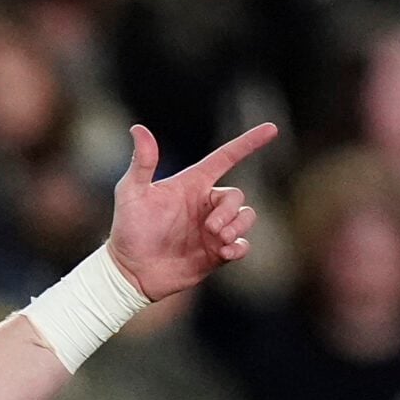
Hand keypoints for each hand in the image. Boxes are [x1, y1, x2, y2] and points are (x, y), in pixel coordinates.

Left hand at [104, 122, 277, 301]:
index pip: (225, 158)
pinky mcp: (216, 253)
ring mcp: (213, 229)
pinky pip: (243, 245)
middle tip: (211, 227)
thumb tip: (138, 128)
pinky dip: (240, 247)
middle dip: (229, 210)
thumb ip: (142, 163)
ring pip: (245, 217)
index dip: (248, 143)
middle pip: (236, 196)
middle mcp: (205, 204)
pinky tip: (226, 252)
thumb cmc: (129, 229)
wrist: (130, 271)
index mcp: (191, 184)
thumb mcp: (132, 193)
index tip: (271, 128)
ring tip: (218, 238)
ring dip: (237, 226)